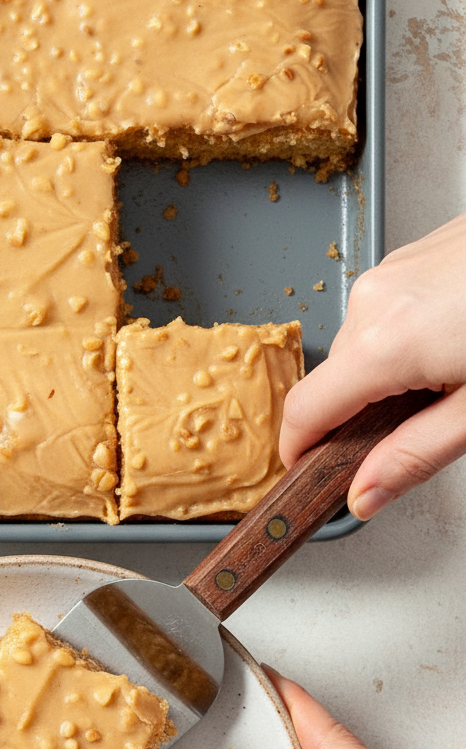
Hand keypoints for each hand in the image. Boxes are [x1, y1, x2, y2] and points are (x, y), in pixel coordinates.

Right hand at [279, 212, 465, 519]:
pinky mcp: (416, 254)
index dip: (298, 451)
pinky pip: (388, 312)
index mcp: (385, 345)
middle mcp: (376, 299)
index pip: (305, 412)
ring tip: (455, 377)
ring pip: (364, 344)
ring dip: (390, 374)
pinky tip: (458, 342)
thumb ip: (413, 456)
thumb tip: (365, 494)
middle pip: (337, 379)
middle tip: (422, 429)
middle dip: (363, 413)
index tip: (307, 472)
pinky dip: (409, 338)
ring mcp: (394, 269)